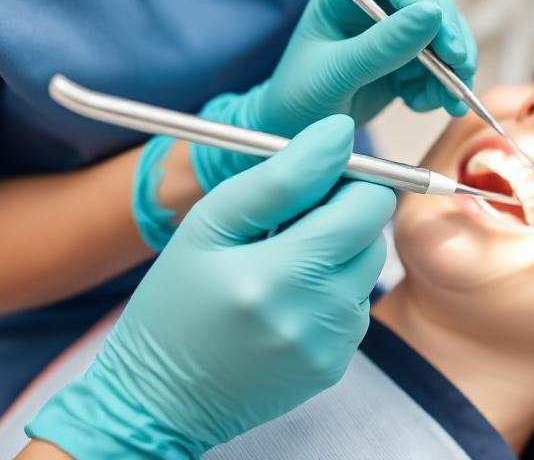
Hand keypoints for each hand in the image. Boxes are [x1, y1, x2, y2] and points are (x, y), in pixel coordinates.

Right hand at [27, 115, 395, 457]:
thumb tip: (339, 134)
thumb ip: (280, 176)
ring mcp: (329, 348)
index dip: (347, 181)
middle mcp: (314, 317)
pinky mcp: (334, 366)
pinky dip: (329, 292)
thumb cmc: (174, 303)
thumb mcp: (208, 226)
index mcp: (277, 276)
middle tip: (288, 222)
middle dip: (340, 216)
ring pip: (367, 269)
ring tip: (279, 264)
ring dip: (335, 254)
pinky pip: (354, 307)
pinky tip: (285, 299)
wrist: (159, 398)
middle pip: (373, 235)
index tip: (315, 181)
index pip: (367, 206)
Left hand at [188, 0, 476, 191]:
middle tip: (460, 67)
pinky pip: (440, 65)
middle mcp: (373, 2)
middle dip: (449, 34)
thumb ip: (380, 46)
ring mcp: (393, 32)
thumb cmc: (299, 97)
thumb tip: (431, 16)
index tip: (440, 29)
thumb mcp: (335, 73)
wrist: (294, 132)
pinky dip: (441, 87)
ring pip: (442, 34)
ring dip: (452, 67)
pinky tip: (421, 105)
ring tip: (446, 101)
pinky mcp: (407, 60)